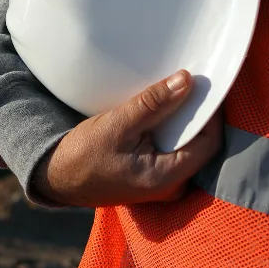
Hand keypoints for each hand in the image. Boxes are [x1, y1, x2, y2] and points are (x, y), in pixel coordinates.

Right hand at [32, 70, 222, 206]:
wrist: (58, 177)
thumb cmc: (83, 155)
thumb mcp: (117, 124)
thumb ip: (154, 103)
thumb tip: (186, 81)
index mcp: (166, 178)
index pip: (208, 142)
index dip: (210, 112)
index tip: (203, 85)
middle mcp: (171, 186)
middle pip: (201, 144)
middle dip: (195, 114)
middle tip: (187, 84)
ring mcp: (163, 183)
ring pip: (187, 145)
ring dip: (181, 120)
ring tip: (171, 95)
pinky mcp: (154, 176)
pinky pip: (174, 149)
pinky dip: (169, 130)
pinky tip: (159, 113)